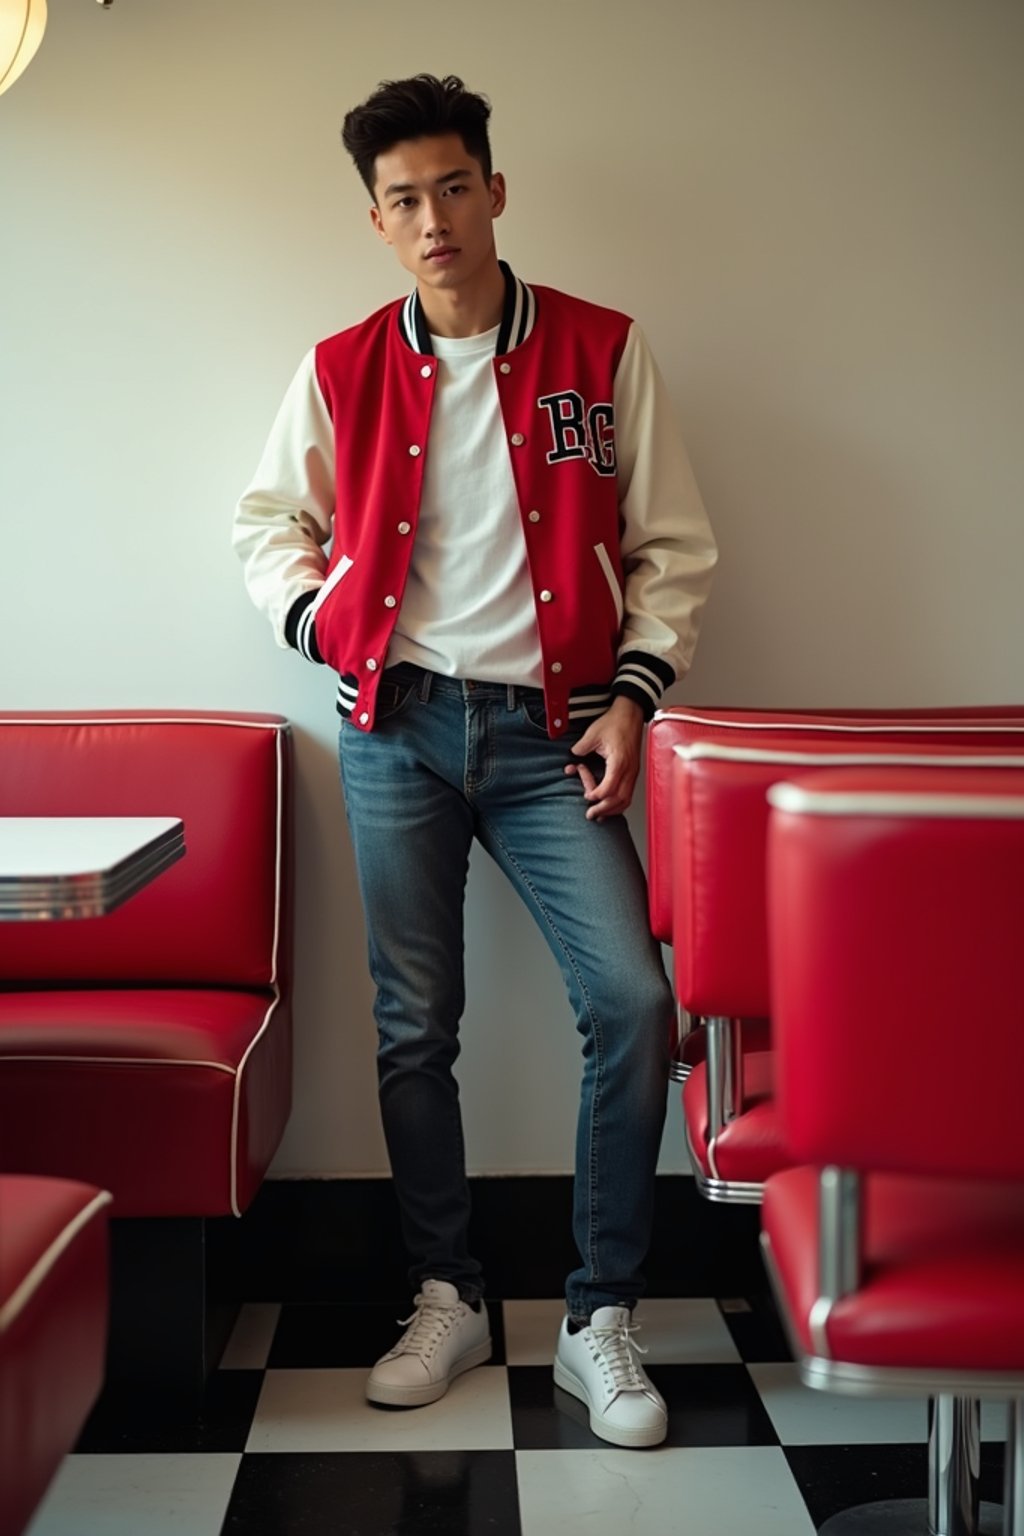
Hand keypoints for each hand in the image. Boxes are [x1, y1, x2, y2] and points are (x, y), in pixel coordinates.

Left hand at [564, 696, 644, 820]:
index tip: (586, 795)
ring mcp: (633, 772)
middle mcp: (629, 769)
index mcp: (619, 761)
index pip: (609, 788)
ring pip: (626, 799)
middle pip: (619, 799)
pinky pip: (628, 793)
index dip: (596, 795)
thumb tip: (573, 757)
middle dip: (603, 809)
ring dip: (612, 809)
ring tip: (599, 814)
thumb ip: (581, 748)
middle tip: (590, 814)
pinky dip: (618, 802)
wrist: (631, 714)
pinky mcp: (633, 771)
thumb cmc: (615, 722)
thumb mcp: (593, 733)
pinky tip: (609, 805)